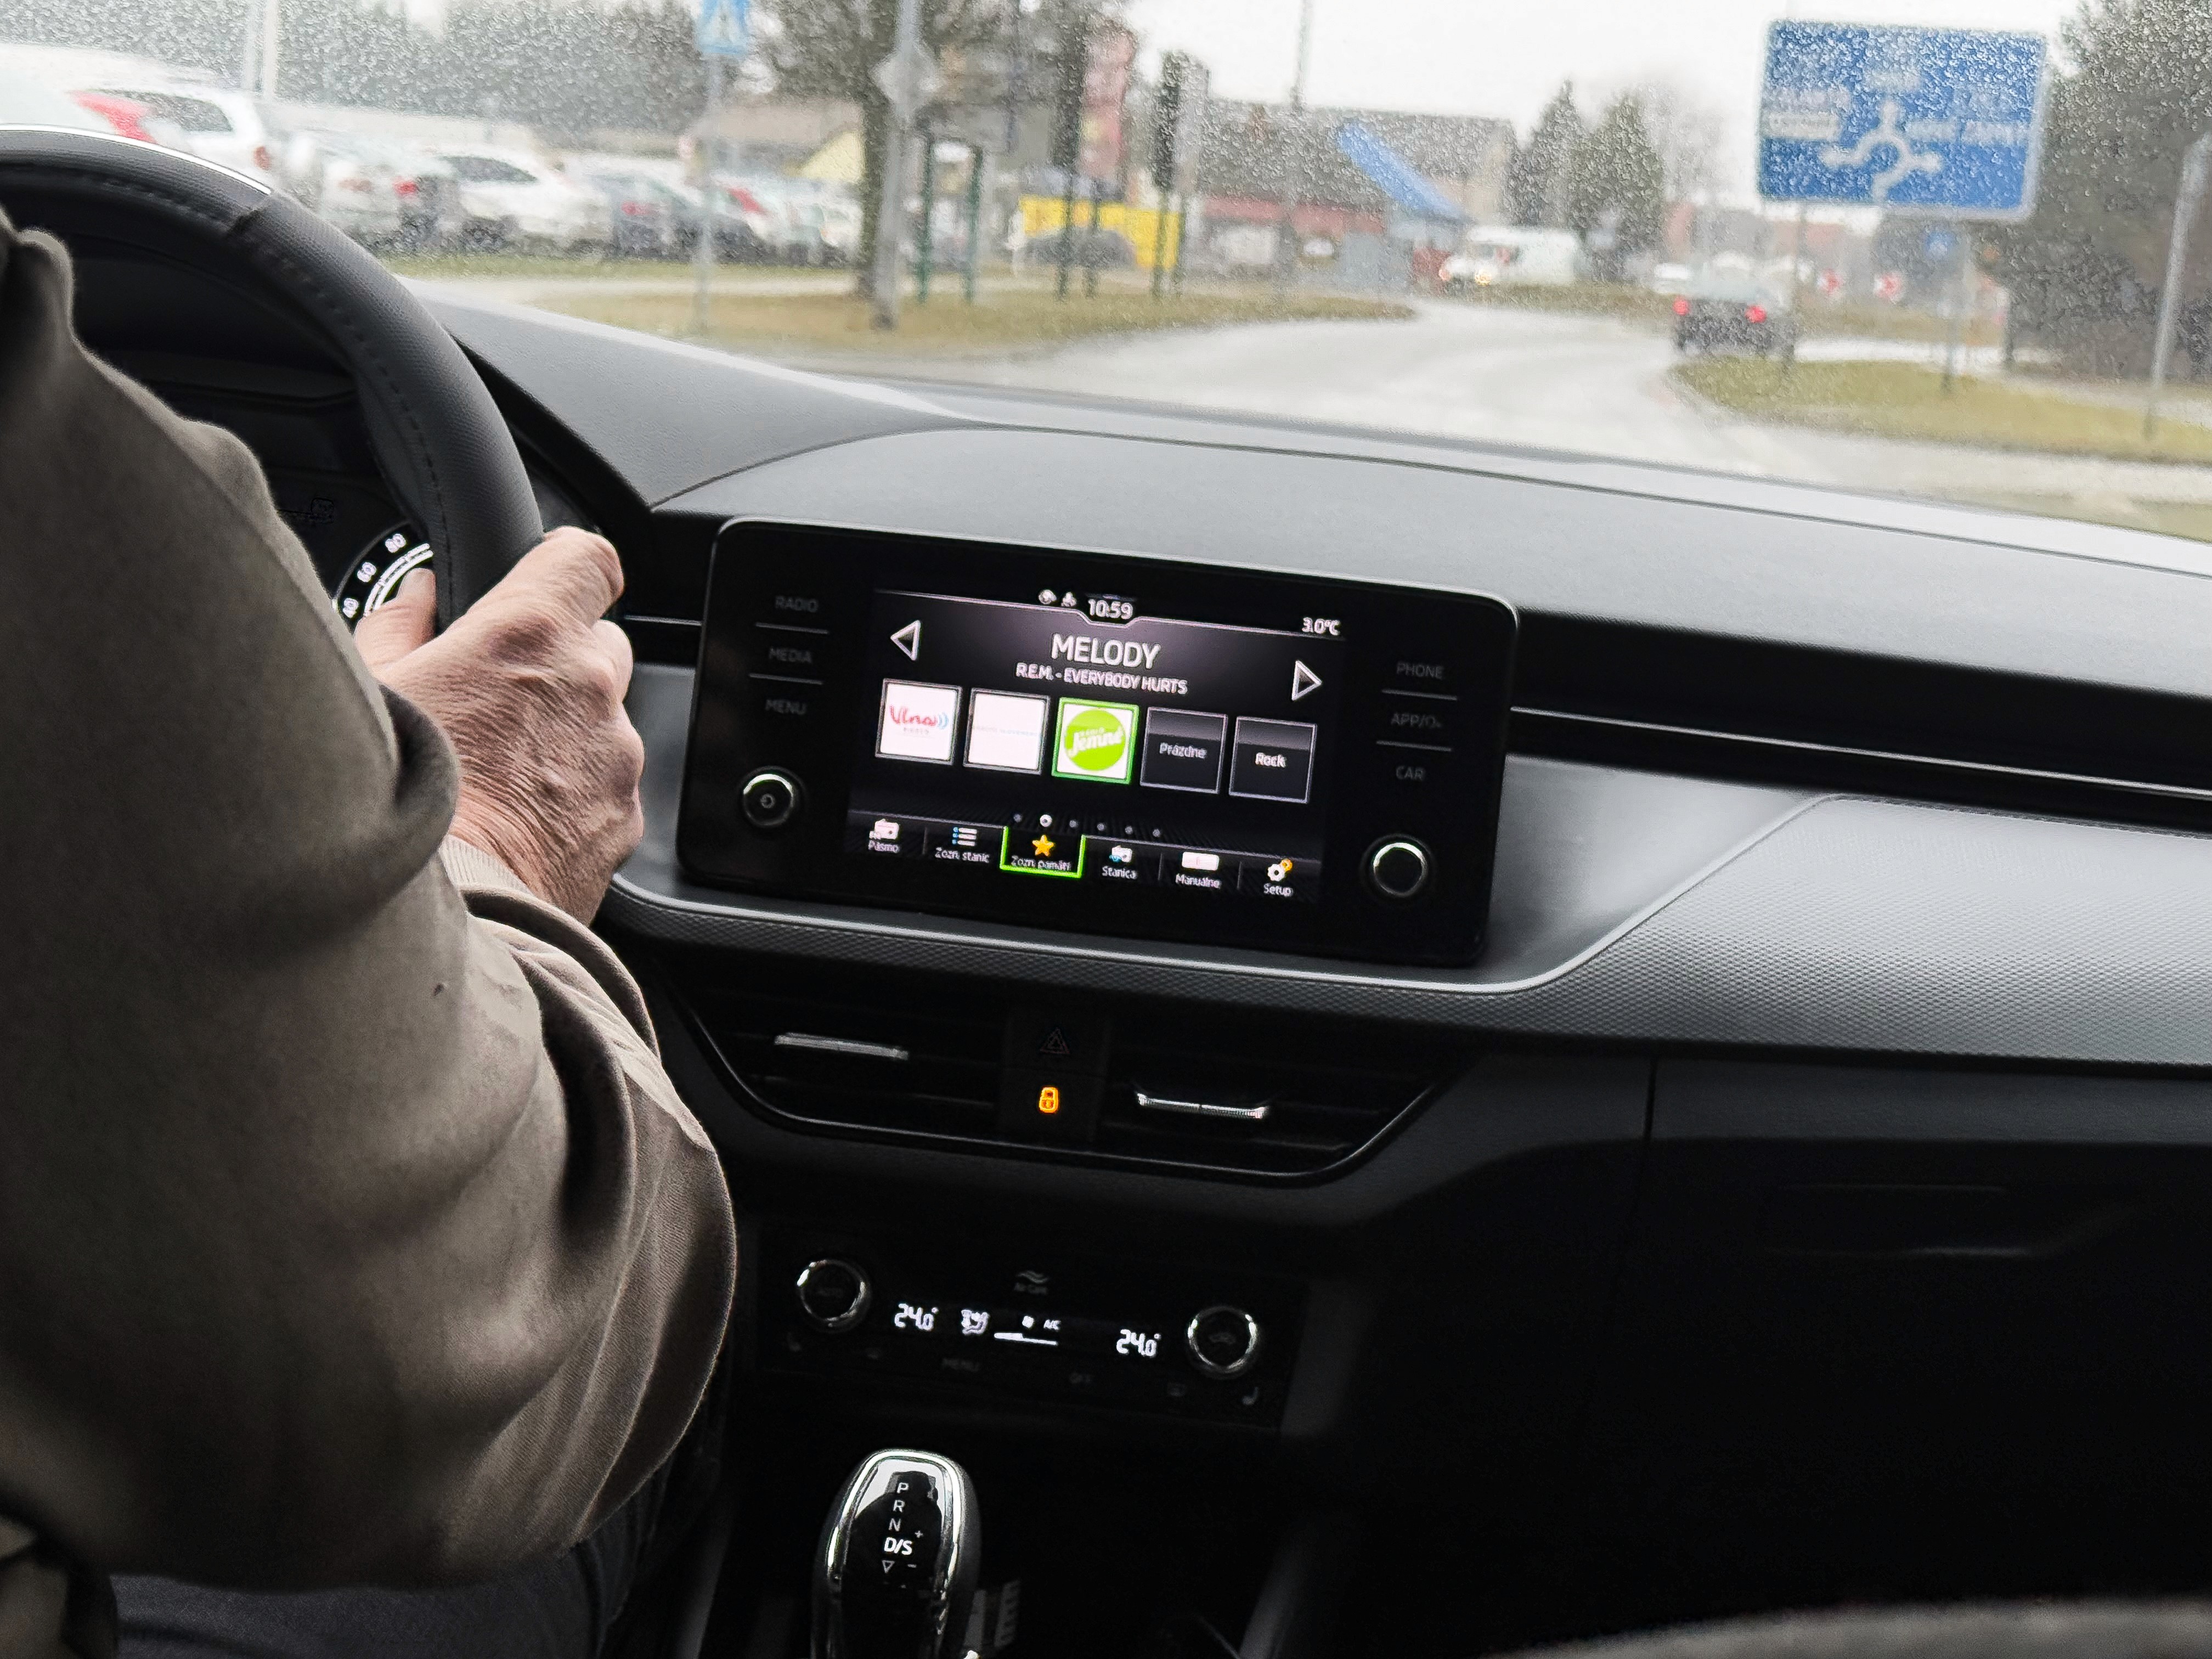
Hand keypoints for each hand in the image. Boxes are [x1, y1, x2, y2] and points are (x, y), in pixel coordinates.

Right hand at [355, 529, 643, 920]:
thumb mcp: (371, 692)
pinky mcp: (624, 817)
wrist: (441, 908)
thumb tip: (417, 597)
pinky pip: (608, 787)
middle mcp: (588, 687)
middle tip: (498, 698)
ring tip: (499, 773)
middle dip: (558, 661)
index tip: (549, 581)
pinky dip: (575, 794)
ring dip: (565, 735)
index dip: (568, 566)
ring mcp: (614, 755)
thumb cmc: (390, 802)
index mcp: (527, 635)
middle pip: (599, 642)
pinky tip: (520, 817)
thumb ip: (399, 627)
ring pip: (605, 721)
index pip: (586, 558)